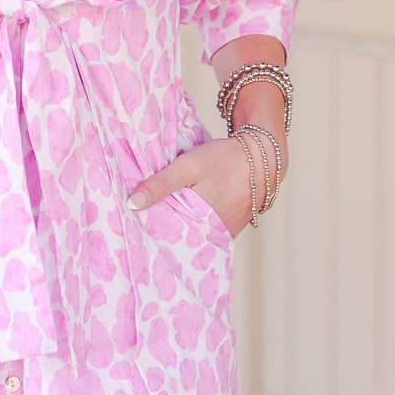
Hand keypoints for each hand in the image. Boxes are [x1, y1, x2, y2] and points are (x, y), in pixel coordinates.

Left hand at [126, 135, 267, 238]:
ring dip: (180, 229)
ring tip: (160, 220)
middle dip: (163, 232)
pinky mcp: (232, 229)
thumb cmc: (223, 159)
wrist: (262, 157)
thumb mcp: (188, 166)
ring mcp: (224, 233)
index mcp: (199, 221)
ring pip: (194, 235)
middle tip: (142, 225)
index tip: (134, 227)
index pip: (166, 235)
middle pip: (180, 237)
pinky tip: (184, 217)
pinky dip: (196, 226)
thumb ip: (160, 184)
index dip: (150, 230)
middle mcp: (213, 233)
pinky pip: (208, 232)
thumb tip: (132, 204)